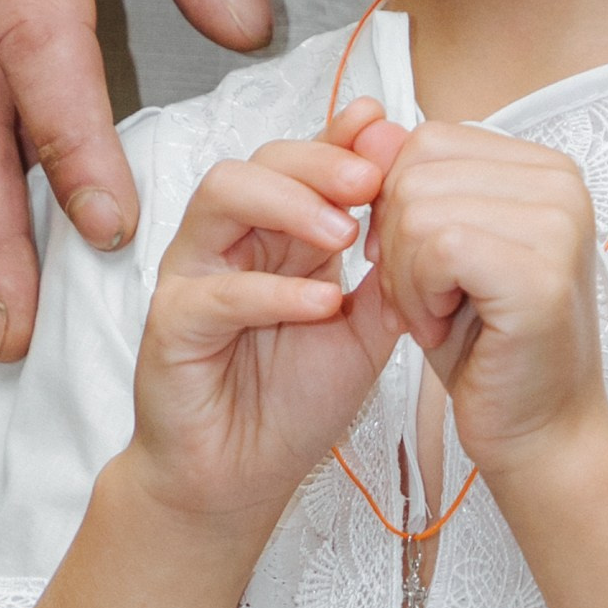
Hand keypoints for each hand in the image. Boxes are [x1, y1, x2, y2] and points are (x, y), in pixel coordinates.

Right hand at [129, 105, 409, 533]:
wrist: (239, 480)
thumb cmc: (292, 404)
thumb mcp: (365, 334)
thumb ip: (392, 281)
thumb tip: (437, 222)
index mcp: (280, 236)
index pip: (305, 164)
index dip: (343, 137)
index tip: (389, 127)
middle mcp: (232, 242)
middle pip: (262, 162)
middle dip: (321, 160)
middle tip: (374, 178)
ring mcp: (195, 276)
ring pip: (222, 199)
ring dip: (288, 204)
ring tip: (346, 233)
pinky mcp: (171, 325)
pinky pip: (215, 292)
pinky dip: (271, 292)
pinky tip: (322, 302)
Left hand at [366, 122, 607, 479]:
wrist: (537, 431)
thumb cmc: (489, 347)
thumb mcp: (436, 250)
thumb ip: (409, 185)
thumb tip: (367, 127)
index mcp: (543, 169)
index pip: (427, 140)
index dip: (395, 205)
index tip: (419, 266)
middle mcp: (562, 184)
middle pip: (415, 170)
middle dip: (395, 244)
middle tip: (426, 300)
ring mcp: (559, 225)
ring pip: (416, 208)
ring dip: (405, 277)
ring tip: (438, 316)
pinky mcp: (541, 272)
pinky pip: (435, 247)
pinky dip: (418, 296)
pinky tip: (442, 328)